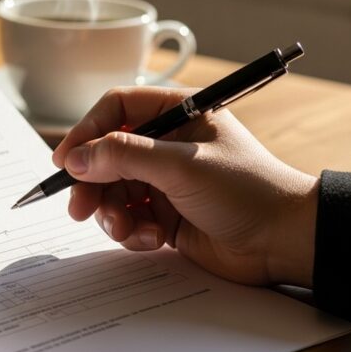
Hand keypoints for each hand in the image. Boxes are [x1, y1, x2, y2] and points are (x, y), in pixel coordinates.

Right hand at [53, 86, 317, 286]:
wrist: (285, 242)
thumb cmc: (247, 190)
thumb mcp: (181, 166)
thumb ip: (124, 157)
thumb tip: (76, 158)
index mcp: (178, 113)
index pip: (116, 109)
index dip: (87, 131)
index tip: (66, 160)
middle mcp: (167, 143)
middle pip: (106, 154)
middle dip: (92, 183)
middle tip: (79, 208)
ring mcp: (165, 180)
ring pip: (113, 190)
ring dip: (111, 213)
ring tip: (125, 229)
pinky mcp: (166, 214)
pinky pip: (129, 218)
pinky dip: (131, 231)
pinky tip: (151, 240)